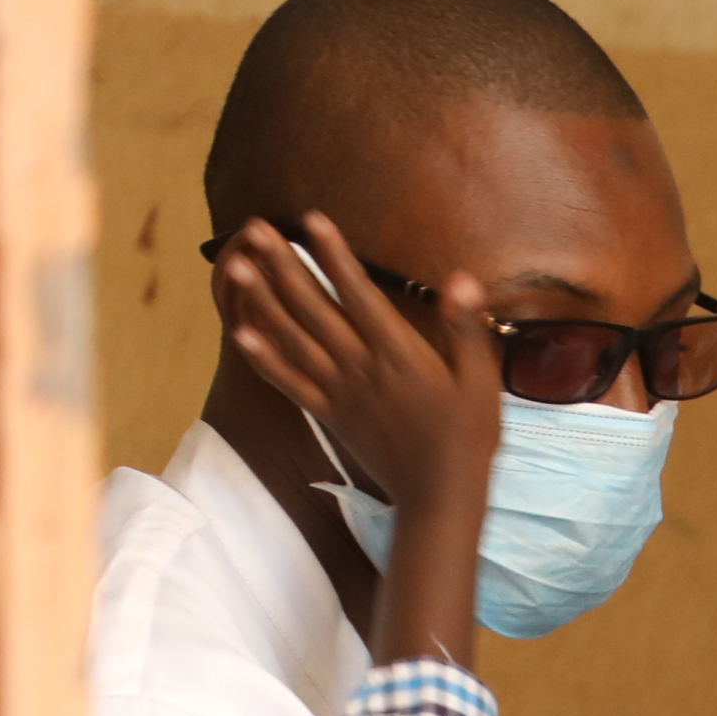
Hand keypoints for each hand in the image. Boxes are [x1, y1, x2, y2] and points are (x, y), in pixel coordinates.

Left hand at [219, 213, 503, 668]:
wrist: (440, 496)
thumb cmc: (469, 437)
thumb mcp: (482, 381)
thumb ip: (468, 329)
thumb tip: (462, 279)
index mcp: (399, 354)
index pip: (359, 294)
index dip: (334, 255)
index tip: (310, 219)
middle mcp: (361, 367)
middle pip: (313, 308)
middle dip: (282, 265)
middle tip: (253, 228)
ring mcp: (340, 391)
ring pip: (292, 337)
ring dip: (261, 300)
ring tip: (234, 266)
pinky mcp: (329, 414)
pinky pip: (288, 382)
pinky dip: (263, 356)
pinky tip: (240, 331)